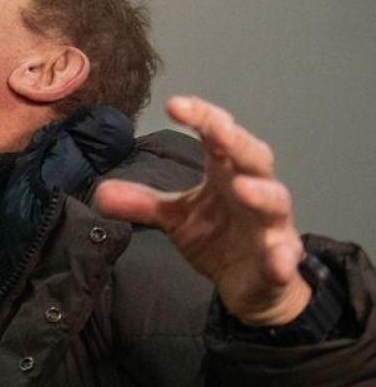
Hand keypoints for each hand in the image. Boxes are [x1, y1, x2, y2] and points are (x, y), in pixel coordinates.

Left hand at [95, 96, 310, 326]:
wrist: (253, 282)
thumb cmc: (218, 234)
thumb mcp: (175, 217)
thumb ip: (142, 203)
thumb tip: (100, 193)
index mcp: (227, 173)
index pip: (218, 136)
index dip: (202, 117)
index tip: (175, 105)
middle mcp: (255, 190)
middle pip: (253, 158)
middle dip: (237, 143)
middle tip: (218, 131)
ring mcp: (271, 225)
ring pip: (276, 202)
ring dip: (262, 194)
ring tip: (243, 190)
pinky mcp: (280, 260)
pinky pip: (285, 258)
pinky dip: (283, 260)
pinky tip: (278, 264)